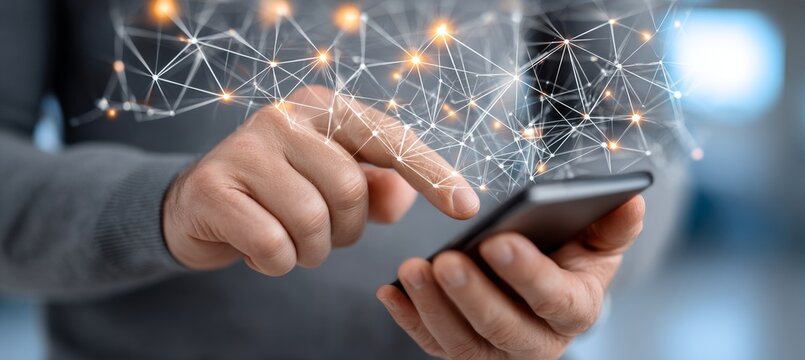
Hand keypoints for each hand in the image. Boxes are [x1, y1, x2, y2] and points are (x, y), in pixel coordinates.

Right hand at [162, 85, 479, 275]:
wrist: (198, 205)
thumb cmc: (280, 193)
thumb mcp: (335, 186)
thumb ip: (377, 188)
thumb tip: (402, 198)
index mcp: (323, 110)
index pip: (389, 140)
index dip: (432, 175)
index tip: (467, 207)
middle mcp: (283, 117)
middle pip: (349, 191)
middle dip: (346, 231)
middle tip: (322, 234)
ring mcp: (244, 149)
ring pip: (312, 221)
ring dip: (312, 250)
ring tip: (291, 241)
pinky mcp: (212, 188)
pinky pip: (273, 245)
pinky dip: (277, 263)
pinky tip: (261, 251)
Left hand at [376, 196, 644, 358]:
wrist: (548, 285)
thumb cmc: (571, 255)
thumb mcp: (598, 239)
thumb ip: (612, 224)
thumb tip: (632, 200)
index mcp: (576, 310)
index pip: (555, 301)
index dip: (528, 274)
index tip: (498, 241)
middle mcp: (539, 342)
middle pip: (505, 330)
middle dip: (473, 296)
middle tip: (445, 260)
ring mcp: (499, 353)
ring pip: (464, 345)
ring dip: (434, 308)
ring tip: (410, 270)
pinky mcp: (466, 352)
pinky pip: (435, 345)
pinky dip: (410, 321)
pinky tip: (389, 293)